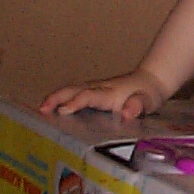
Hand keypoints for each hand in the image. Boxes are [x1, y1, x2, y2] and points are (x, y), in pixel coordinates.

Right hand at [39, 67, 169, 119]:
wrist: (152, 80)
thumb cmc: (148, 93)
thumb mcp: (149, 100)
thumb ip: (139, 105)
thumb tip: (128, 113)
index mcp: (110, 92)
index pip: (89, 95)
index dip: (76, 102)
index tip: (62, 111)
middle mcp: (99, 88)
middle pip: (74, 89)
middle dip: (57, 97)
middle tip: (42, 109)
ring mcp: (95, 88)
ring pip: (72, 90)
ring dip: (56, 98)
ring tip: (41, 110)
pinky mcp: (94, 92)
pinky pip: (75, 93)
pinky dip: (61, 99)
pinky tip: (53, 111)